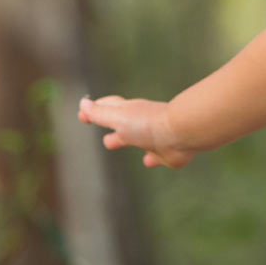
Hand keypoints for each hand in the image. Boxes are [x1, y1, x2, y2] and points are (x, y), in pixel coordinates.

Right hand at [78, 95, 194, 168]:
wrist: (182, 133)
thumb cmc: (147, 124)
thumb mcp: (117, 118)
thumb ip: (100, 113)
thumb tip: (83, 103)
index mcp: (128, 113)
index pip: (108, 108)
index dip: (95, 110)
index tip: (82, 113)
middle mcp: (141, 124)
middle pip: (122, 125)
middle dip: (110, 126)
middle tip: (98, 128)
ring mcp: (155, 139)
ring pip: (137, 139)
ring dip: (127, 140)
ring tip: (114, 142)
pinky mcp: (167, 154)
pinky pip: (157, 156)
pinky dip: (151, 158)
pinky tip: (149, 161)